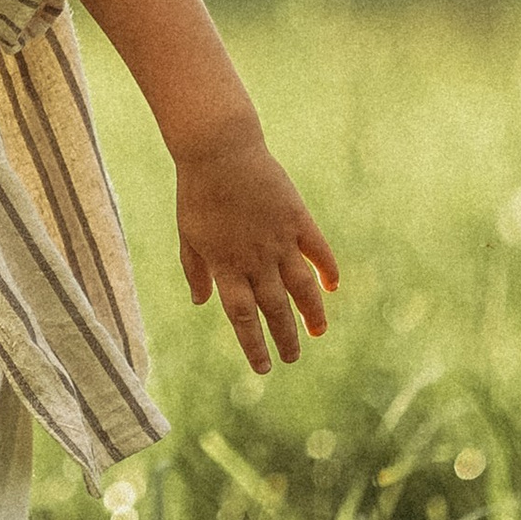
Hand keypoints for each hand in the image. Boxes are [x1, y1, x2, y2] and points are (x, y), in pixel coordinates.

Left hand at [175, 127, 339, 373]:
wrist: (219, 151)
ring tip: (318, 333)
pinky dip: (328, 271)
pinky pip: (319, 252)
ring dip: (312, 315)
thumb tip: (200, 301)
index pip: (242, 318)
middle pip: (275, 310)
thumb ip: (195, 270)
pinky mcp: (298, 220)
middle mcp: (255, 260)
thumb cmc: (196, 193)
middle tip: (292, 358)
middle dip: (286, 339)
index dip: (254, 345)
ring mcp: (280, 241)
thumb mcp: (187, 235)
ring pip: (303, 289)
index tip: (264, 368)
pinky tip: (333, 287)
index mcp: (226, 266)